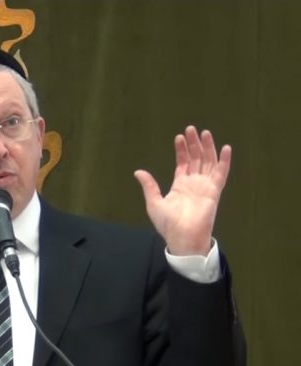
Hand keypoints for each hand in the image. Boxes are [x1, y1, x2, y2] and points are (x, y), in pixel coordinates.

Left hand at [134, 126, 231, 255]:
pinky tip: (226, 148)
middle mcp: (194, 183)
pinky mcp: (214, 191)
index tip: (179, 137)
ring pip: (208, 162)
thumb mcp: (154, 202)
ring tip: (205, 133)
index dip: (182, 150)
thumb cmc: (168, 223)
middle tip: (191, 128)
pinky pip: (221, 173)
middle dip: (194, 144)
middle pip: (196, 159)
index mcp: (180, 185)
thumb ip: (149, 186)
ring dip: (207, 147)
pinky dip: (224, 161)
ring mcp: (205, 186)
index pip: (183, 163)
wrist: (182, 236)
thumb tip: (138, 171)